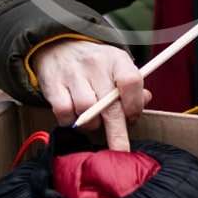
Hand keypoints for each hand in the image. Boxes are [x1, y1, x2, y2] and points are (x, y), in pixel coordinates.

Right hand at [29, 38, 148, 151]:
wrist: (59, 46)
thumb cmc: (95, 64)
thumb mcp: (118, 66)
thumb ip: (132, 86)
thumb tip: (144, 101)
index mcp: (116, 59)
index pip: (131, 81)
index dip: (134, 105)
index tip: (132, 117)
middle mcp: (95, 64)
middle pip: (109, 105)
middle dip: (117, 133)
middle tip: (120, 151)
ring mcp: (72, 74)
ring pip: (86, 112)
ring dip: (91, 123)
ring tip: (92, 117)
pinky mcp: (53, 85)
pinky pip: (65, 114)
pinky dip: (70, 121)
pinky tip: (74, 114)